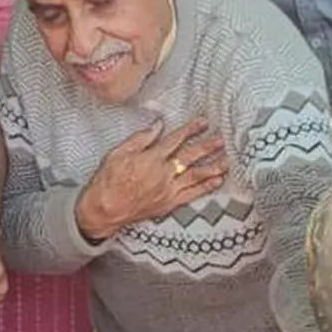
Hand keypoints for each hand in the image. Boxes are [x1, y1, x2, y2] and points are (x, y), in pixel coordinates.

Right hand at [77, 118, 226, 241]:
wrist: (104, 209)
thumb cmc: (108, 180)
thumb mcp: (118, 153)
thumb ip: (140, 139)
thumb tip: (158, 125)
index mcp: (150, 158)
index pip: (175, 140)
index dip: (190, 129)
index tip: (203, 122)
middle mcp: (163, 174)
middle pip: (190, 156)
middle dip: (207, 146)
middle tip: (222, 138)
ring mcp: (168, 190)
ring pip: (196, 176)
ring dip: (213, 166)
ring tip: (227, 159)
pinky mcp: (169, 203)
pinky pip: (192, 194)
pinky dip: (206, 187)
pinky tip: (218, 181)